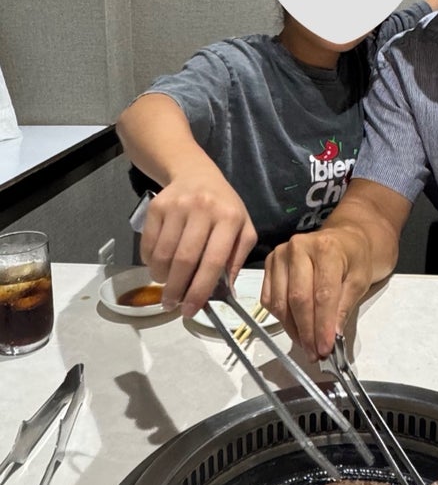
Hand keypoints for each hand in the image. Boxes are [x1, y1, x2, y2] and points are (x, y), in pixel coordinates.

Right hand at [140, 166, 256, 315]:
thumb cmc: (223, 207)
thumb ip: (237, 260)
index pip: (214, 261)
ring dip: (162, 278)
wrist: (196, 174)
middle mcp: (203, 209)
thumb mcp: (242, 228)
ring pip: (163, 254)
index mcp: (229, 218)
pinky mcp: (156, 206)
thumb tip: (227, 294)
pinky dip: (151, 263)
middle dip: (176, 290)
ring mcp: (177, 206)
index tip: (191, 311)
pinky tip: (159, 266)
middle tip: (172, 306)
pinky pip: (148, 244)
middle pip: (185, 260)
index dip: (200, 290)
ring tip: (167, 286)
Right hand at [262, 228, 371, 360]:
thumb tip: (332, 337)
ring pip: (280, 302)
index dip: (323, 325)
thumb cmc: (353, 259)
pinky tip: (295, 328)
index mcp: (326, 248)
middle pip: (298, 299)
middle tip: (315, 353)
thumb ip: (344, 308)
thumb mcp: (359, 281)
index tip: (326, 348)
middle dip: (307, 331)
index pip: (322, 294)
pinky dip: (281, 318)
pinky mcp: (269, 264)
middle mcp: (298, 248)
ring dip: (293, 329)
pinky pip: (268, 299)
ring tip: (307, 346)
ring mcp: (280, 255)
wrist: (342, 239)